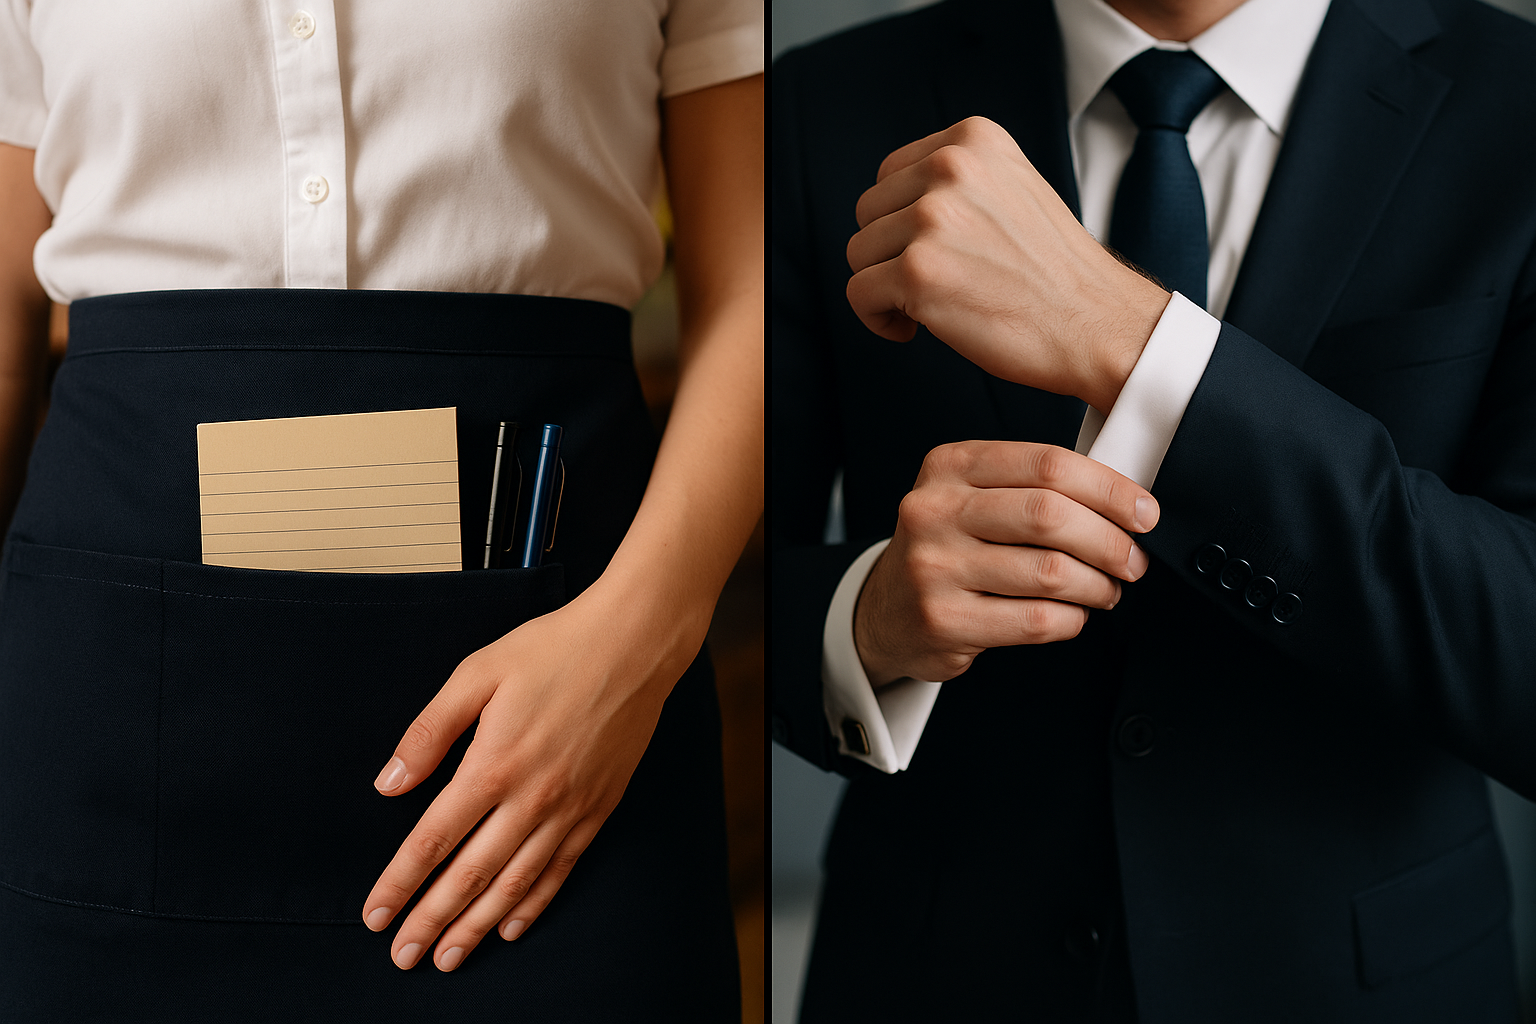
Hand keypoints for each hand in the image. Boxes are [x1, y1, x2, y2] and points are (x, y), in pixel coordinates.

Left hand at [360, 582, 693, 971]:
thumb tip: (389, 784)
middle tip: (402, 956)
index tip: (375, 914)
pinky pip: (560, 869)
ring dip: (477, 925)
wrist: (633, 644)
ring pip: (514, 883)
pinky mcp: (598, 808)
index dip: (400, 882)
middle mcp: (531, 798)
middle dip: (431, 920)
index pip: (433, 840)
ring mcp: (569, 808)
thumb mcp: (478, 674)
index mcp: (492, 765)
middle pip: (470, 875)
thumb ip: (430, 732)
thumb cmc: (553, 650)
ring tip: (448, 956)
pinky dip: (534, 903)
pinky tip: (511, 925)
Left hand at [845, 116, 1168, 412]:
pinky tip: (915, 328)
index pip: (890, 175)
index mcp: (973, 138)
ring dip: (885, 287)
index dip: (901, 222)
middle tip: (936, 283)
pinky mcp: (918, 271)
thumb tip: (890, 202)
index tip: (934, 252)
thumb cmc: (1053, 271)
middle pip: (868, 213)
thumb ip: (956, 180)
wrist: (1099, 323)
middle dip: (890, 253)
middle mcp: (950, 167)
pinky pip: (859, 294)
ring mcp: (932, 218)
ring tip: (932, 305)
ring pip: (859, 254)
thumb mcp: (1010, 187)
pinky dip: (878, 319)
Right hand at [854, 441, 1158, 685]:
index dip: (1109, 489)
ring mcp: (934, 566)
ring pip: (1049, 571)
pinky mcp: (943, 619)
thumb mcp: (972, 495)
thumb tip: (1124, 501)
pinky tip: (1072, 614)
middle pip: (1049, 515)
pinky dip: (1071, 620)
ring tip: (1106, 590)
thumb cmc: (948, 548)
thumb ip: (1031, 486)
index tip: (1144, 513)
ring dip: (1097, 586)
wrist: (886, 610)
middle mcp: (934, 510)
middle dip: (1109, 541)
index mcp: (950, 466)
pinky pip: (1035, 620)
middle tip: (1132, 559)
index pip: (1046, 464)